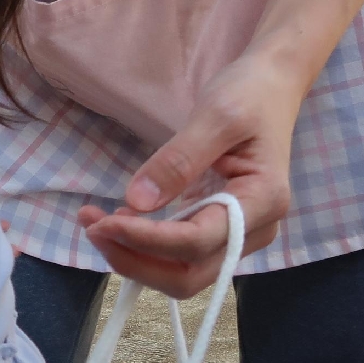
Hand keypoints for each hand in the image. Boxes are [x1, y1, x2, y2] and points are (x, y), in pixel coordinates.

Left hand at [76, 54, 298, 296]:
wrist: (271, 87)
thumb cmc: (250, 95)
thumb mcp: (216, 116)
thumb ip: (179, 160)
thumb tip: (137, 203)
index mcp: (263, 202)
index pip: (197, 241)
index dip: (146, 239)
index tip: (102, 221)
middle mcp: (254, 230)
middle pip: (189, 275)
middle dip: (135, 260)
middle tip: (92, 227)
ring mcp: (238, 234)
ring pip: (181, 272)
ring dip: (134, 257)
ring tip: (95, 222)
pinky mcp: (218, 228)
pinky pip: (179, 254)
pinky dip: (145, 247)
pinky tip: (118, 221)